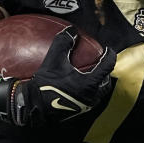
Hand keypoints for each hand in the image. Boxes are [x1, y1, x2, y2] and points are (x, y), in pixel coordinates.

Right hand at [0, 27, 116, 125]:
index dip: (110, 56)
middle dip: (105, 73)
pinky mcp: (78, 112)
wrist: (33, 108)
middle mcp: (92, 96)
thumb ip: (63, 43)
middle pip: (105, 83)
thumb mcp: (53, 61)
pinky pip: (88, 100)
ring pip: (98, 94)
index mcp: (90, 83)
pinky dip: (88, 92)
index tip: (108, 50)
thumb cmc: (45, 85)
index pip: (107, 66)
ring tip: (91, 76)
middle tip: (101, 65)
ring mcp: (85, 106)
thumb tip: (71, 30)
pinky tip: (78, 87)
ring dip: (97, 84)